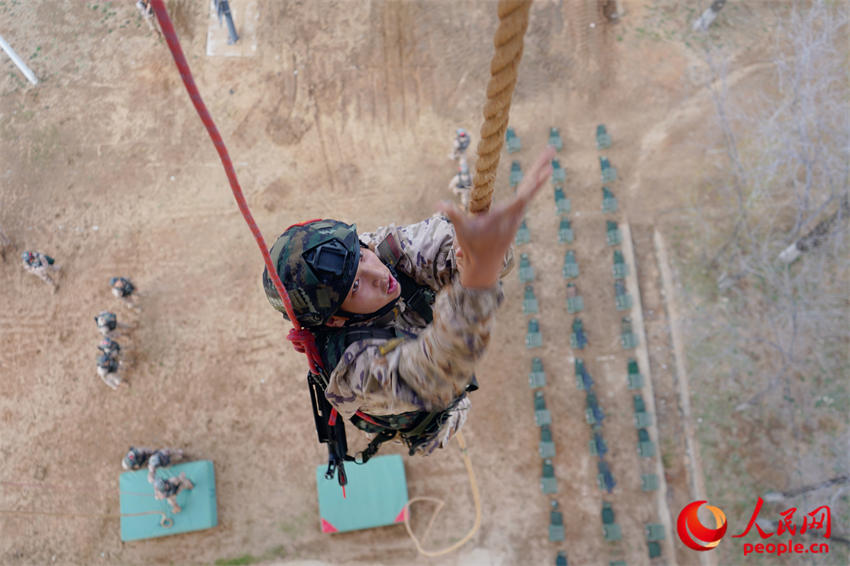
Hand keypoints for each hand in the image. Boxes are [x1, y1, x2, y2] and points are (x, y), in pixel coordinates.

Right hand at [439, 145, 555, 287]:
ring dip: (538, 171)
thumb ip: (453, 215)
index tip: (546, 171)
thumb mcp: (462, 230)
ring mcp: (517, 213)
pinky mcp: (516, 213)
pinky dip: (533, 180)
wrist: (485, 265)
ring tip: (549, 155)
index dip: (534, 184)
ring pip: (530, 189)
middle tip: (551, 150)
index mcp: (504, 216)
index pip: (522, 197)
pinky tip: (539, 171)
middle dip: (540, 168)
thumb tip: (439, 204)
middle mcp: (515, 214)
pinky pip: (527, 192)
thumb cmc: (473, 246)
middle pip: (530, 187)